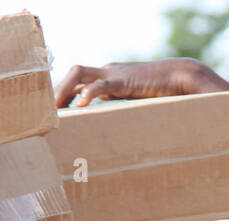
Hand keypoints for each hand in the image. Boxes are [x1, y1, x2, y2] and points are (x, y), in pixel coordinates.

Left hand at [54, 58, 228, 107]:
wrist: (181, 78)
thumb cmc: (162, 96)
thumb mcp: (134, 105)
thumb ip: (120, 114)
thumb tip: (110, 141)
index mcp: (108, 80)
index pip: (76, 82)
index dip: (62, 96)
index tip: (54, 117)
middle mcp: (106, 73)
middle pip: (71, 75)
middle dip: (57, 93)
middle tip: (46, 116)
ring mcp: (114, 74)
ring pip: (78, 72)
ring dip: (64, 90)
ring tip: (56, 110)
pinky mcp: (124, 79)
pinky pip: (101, 84)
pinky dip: (88, 94)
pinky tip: (81, 106)